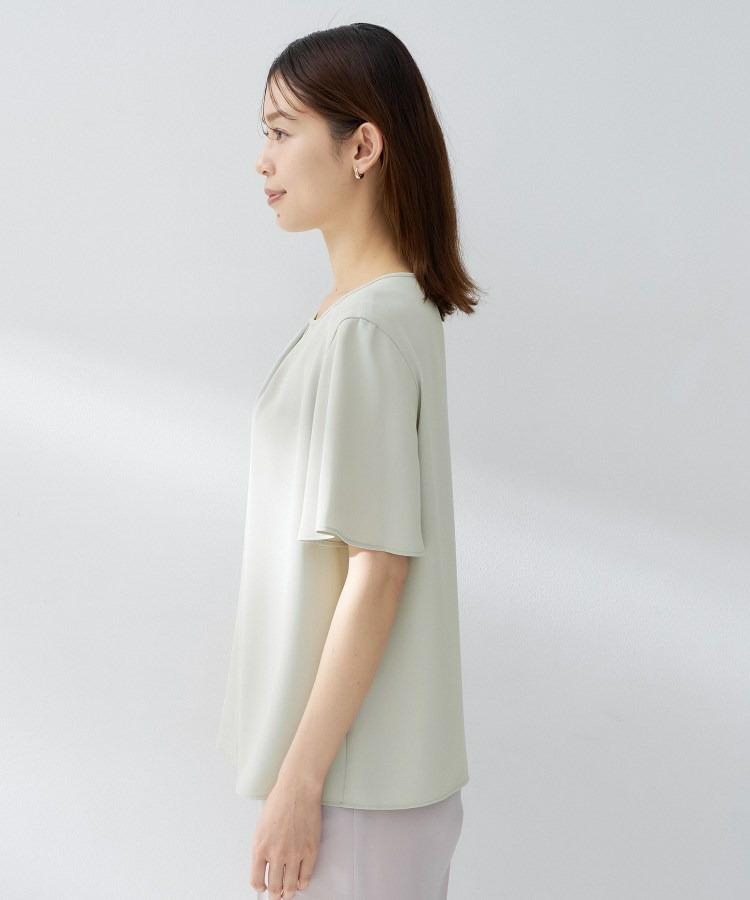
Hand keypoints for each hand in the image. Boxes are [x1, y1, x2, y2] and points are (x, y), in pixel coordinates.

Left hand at [250, 776, 321, 897]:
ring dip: (289, 893)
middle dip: (275, 895)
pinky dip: (302, 883)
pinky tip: (300, 882)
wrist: (298, 789)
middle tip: (276, 896)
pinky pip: (306, 876)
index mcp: (260, 848)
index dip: (260, 888)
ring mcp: (294, 854)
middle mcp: (276, 854)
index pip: (256, 880)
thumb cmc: (280, 801)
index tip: (263, 888)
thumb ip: (262, 846)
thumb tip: (264, 862)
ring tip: (288, 893)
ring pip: (290, 886)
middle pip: (274, 887)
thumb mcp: (261, 826)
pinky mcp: (310, 851)